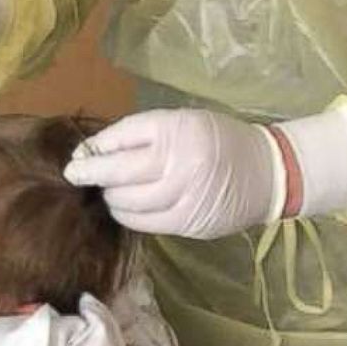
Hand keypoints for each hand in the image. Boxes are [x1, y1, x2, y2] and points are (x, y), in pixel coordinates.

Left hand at [64, 109, 283, 238]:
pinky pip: (143, 222)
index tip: (78, 156)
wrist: (268, 171)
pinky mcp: (187, 222)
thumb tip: (94, 150)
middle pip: (118, 172)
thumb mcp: (183, 123)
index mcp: (177, 130)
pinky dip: (127, 214)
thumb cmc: (218, 141)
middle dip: (90, 174)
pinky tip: (126, 206)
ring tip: (110, 189)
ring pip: (126, 201)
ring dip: (110, 196)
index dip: (94, 149)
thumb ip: (141, 134)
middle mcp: (179, 163)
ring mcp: (183, 197)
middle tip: (77, 175)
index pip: (121, 138)